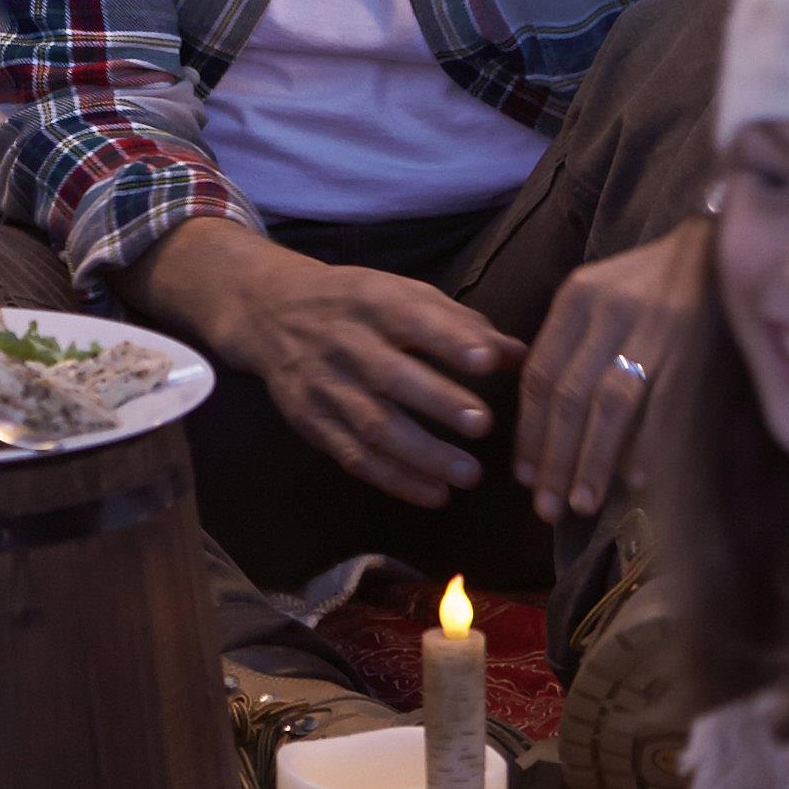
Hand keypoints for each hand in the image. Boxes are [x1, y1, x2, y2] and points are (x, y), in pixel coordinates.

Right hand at [128, 218, 514, 510]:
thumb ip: (459, 323)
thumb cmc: (356, 303)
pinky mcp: (310, 421)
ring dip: (422, 455)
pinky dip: (394, 480)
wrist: (269, 312)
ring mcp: (323, 385)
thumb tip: (518, 354)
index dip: (448, 340)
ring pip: (372, 426)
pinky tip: (433, 495)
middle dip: (437, 402)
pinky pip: (352, 456)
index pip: (411, 319)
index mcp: (370, 301)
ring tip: (469, 476)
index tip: (487, 362)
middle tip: (484, 425)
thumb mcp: (401, 293)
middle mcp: (343, 342)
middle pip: (390, 376)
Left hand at [514, 219, 707, 524]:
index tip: (523, 475)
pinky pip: (663, 404)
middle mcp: (609, 312)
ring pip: (610, 404)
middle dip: (554, 457)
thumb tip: (544, 419)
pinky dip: (646, 444)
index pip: (540, 374)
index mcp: (577, 298)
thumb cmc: (650, 280)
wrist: (718, 247)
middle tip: (545, 506)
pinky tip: (635, 479)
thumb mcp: (599, 294)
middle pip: (568, 396)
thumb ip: (569, 345)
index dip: (529, 430)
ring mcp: (654, 329)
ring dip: (593, 460)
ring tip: (581, 503)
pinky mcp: (695, 347)